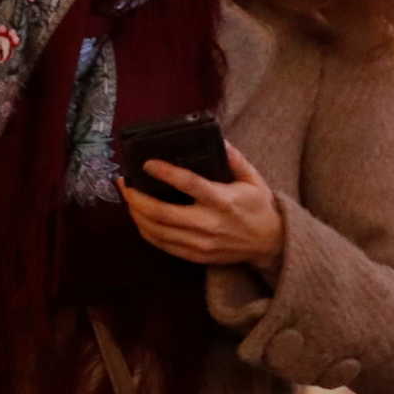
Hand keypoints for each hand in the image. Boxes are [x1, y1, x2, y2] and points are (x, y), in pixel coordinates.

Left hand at [118, 142, 284, 272]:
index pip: (189, 184)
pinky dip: (145, 230)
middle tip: (124, 183)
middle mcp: (209, 223)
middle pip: (162, 213)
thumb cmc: (258, 207)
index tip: (147, 163)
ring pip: (156, 231)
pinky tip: (139, 217)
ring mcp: (200, 243)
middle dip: (136, 197)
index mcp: (222, 200)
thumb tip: (217, 138)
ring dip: (136, 213)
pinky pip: (162, 245)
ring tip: (128, 198)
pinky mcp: (196, 255)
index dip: (165, 173)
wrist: (270, 243)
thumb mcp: (253, 178)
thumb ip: (234, 158)